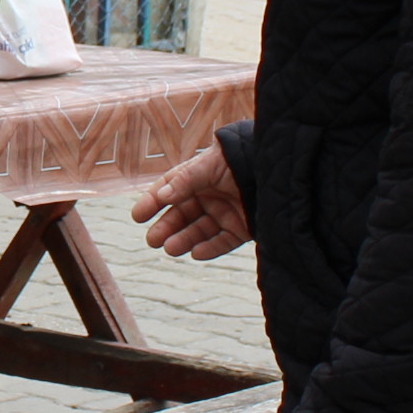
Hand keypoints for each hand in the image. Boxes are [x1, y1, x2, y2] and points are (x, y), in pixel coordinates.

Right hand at [132, 143, 250, 260]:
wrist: (274, 168)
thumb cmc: (238, 160)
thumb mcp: (208, 166)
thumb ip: (186, 181)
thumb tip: (161, 196)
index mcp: (197, 177)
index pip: (168, 191)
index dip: (152, 203)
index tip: (137, 216)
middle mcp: (209, 196)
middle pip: (182, 215)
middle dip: (166, 227)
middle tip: (152, 240)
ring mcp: (225, 213)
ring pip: (199, 231)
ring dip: (184, 240)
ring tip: (171, 248)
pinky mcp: (242, 228)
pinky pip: (222, 241)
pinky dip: (210, 248)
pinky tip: (196, 253)